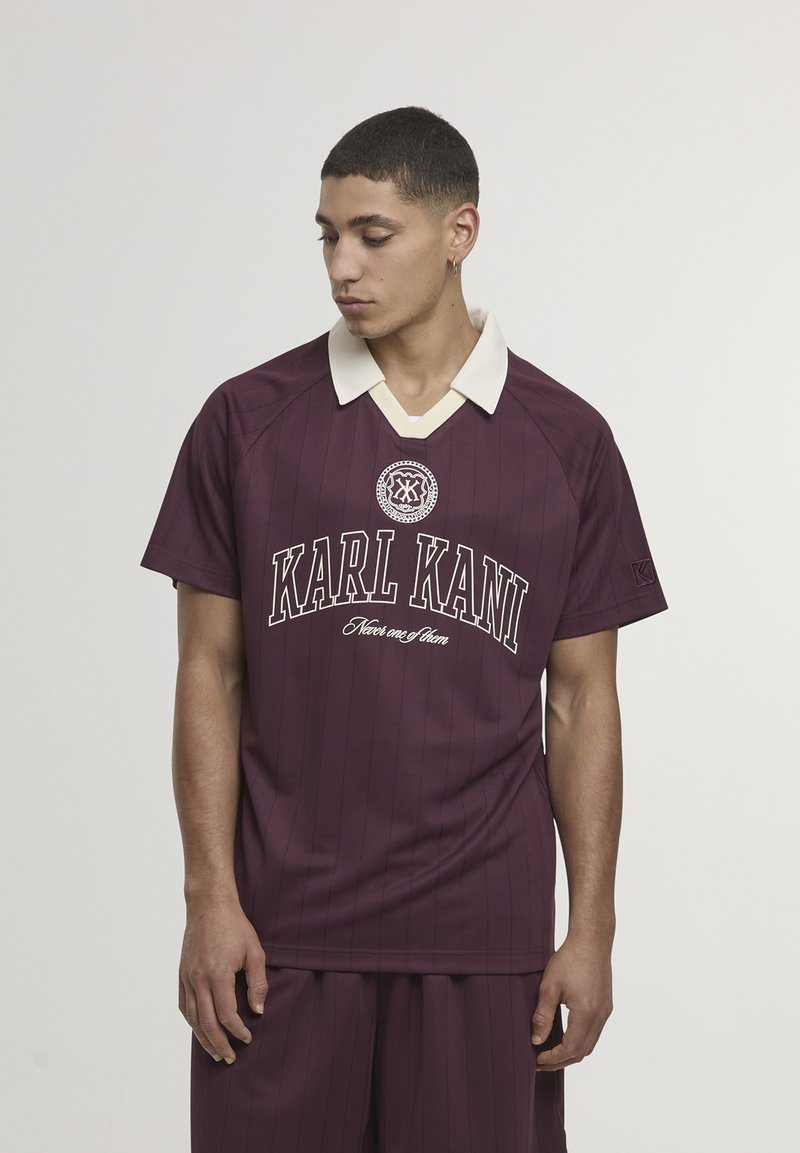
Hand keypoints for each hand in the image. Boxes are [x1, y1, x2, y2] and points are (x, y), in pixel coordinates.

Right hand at [179, 899, 268, 1063]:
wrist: (208, 905)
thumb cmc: (234, 926)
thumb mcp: (254, 952)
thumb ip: (257, 983)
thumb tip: (258, 1010)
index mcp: (218, 974)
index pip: (226, 1015)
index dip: (237, 1031)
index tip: (247, 1039)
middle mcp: (198, 980)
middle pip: (206, 1023)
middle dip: (219, 1044)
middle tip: (229, 1059)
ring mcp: (187, 978)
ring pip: (191, 1018)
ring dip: (203, 1039)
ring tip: (215, 1052)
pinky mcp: (181, 974)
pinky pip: (183, 1006)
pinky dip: (191, 1022)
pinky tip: (200, 1030)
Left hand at [530, 934, 612, 1070]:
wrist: (592, 940)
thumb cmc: (569, 959)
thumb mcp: (549, 986)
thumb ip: (542, 1015)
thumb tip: (536, 1041)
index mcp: (586, 1013)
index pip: (570, 1049)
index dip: (553, 1058)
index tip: (536, 1060)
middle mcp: (600, 1017)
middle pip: (581, 1052)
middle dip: (560, 1061)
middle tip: (540, 1062)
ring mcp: (605, 1012)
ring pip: (589, 1045)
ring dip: (571, 1053)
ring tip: (550, 1052)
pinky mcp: (606, 1006)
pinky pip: (594, 1033)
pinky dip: (579, 1041)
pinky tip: (565, 1036)